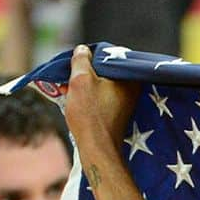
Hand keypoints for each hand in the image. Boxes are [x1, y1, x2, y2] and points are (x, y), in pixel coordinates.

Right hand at [64, 44, 140, 158]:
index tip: (77, 62)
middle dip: (85, 72)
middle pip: (103, 71)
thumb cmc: (90, 114)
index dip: (89, 57)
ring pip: (100, 84)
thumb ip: (82, 60)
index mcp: (129, 78)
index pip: (108, 57)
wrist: (97, 149)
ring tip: (68, 87)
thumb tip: (83, 49)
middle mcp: (132, 90)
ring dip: (83, 84)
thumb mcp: (81, 79)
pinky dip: (87, 95)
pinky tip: (74, 98)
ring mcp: (125, 103)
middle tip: (69, 76)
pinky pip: (100, 97)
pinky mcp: (116, 114)